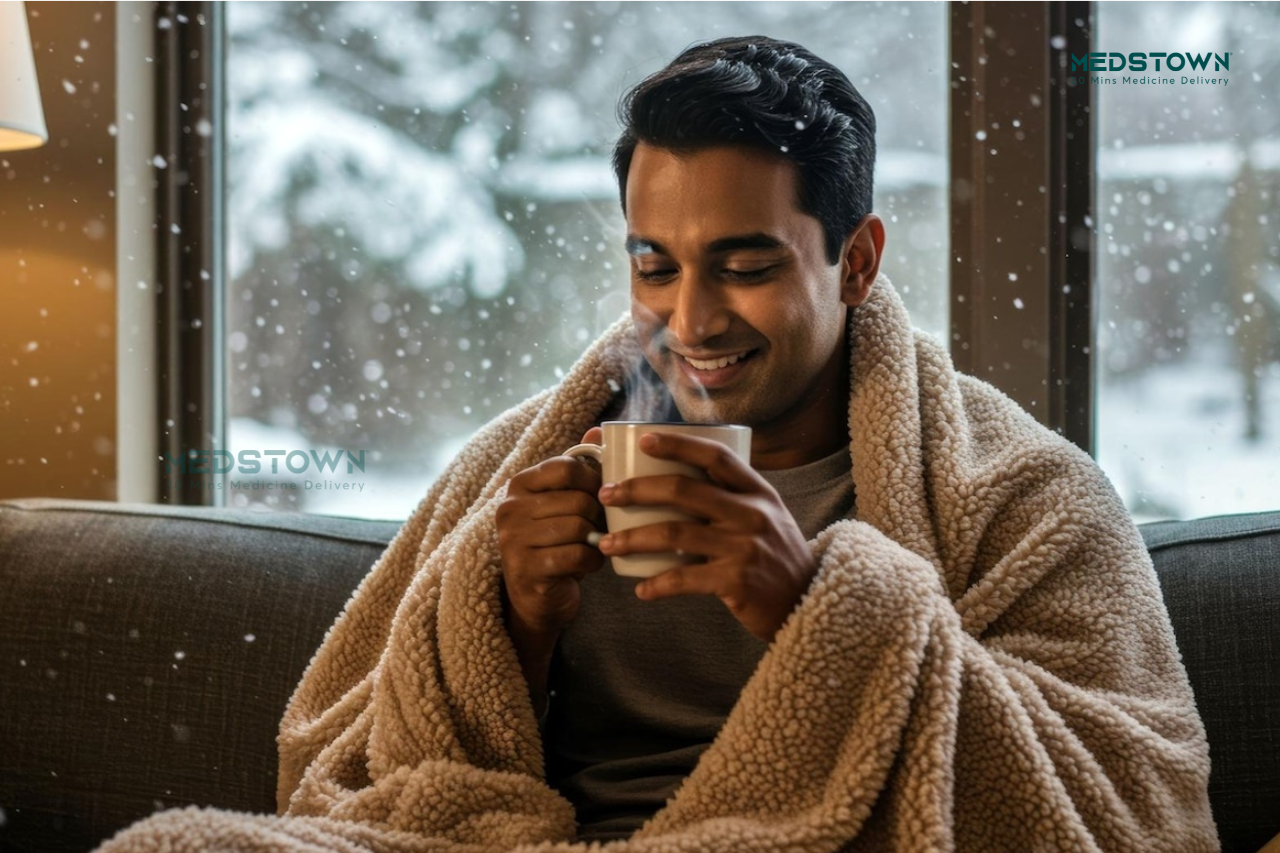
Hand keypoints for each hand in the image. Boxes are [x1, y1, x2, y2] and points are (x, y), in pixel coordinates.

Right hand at [496, 427, 605, 639]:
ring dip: (597, 540)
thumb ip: (579, 466)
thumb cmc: (556, 542)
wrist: (538, 597)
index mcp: (519, 484)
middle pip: (578, 500)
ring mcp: (513, 540)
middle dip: (599, 517)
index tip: (600, 497)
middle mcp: (509, 509)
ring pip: (579, 528)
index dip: (595, 481)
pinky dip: (592, 561)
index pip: (567, 467)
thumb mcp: (564, 501)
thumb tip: (599, 429)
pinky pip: (577, 555)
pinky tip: (588, 564)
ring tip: (594, 545)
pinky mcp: (526, 569)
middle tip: (600, 528)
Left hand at [596, 432, 817, 641]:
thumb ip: (730, 499)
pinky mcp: (737, 582)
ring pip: (674, 533)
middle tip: (607, 495)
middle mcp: (752, 514)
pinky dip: (658, 585)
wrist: (808, 603)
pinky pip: (685, 579)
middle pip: (684, 490)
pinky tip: (641, 589)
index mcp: (758, 491)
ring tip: (606, 544)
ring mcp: (744, 547)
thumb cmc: (774, 555)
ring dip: (633, 538)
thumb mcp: (763, 516)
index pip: (715, 455)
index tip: (643, 440)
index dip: (678, 444)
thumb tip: (671, 483)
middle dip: (637, 490)